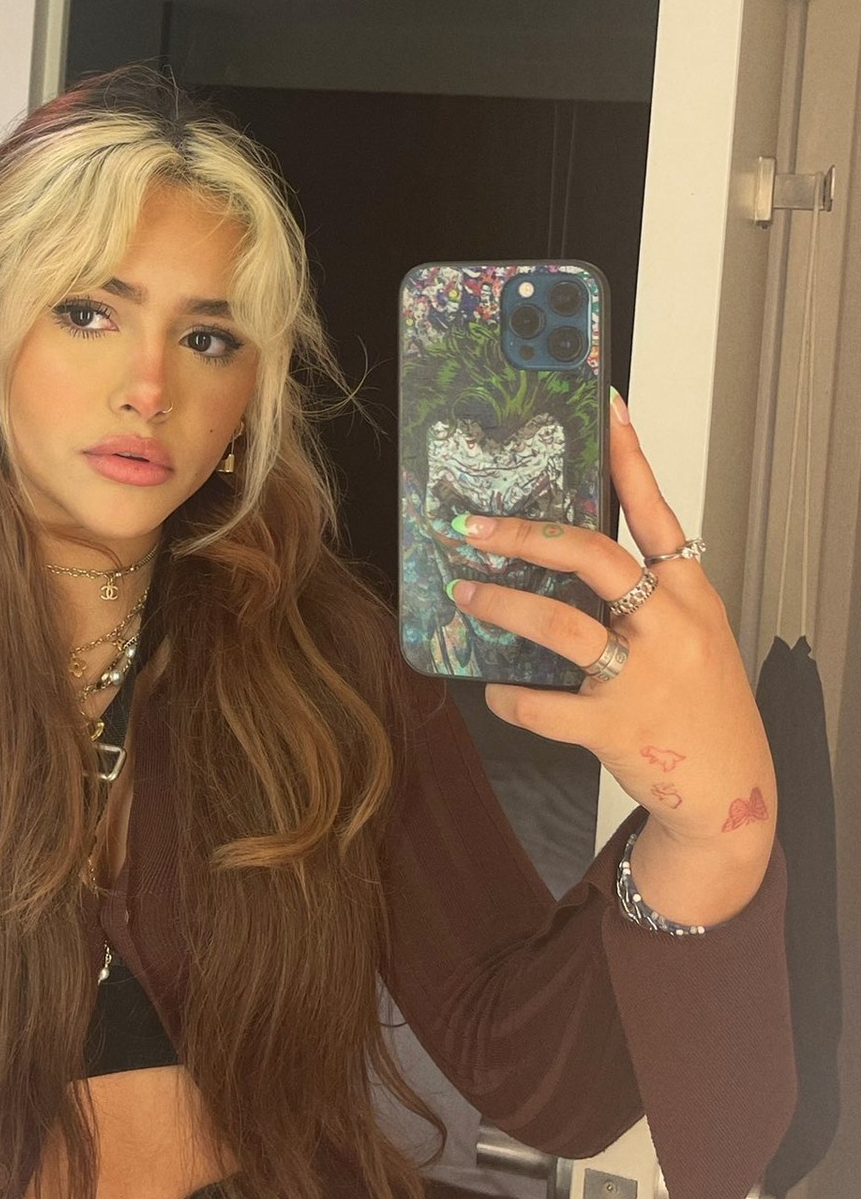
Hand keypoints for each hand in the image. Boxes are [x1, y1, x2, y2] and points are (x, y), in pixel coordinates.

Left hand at [446, 392, 775, 850]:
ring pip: (558, 625)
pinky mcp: (615, 727)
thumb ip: (647, 591)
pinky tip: (495, 687)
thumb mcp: (693, 633)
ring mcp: (642, 677)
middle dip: (526, 537)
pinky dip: (509, 695)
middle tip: (475, 528)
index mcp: (690, 594)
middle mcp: (669, 626)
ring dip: (502, 606)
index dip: (629, 460)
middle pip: (594, 558)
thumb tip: (568, 550)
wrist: (732, 789)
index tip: (606, 409)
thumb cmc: (701, 700)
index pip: (656, 513)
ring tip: (466, 596)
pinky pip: (542, 703)